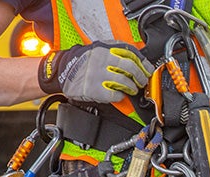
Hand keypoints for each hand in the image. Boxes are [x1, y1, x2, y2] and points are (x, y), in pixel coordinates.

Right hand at [38, 41, 153, 102]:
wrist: (60, 71)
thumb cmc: (82, 62)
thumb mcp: (97, 49)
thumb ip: (115, 51)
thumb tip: (138, 59)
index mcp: (104, 48)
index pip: (130, 53)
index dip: (143, 63)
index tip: (148, 70)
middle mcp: (101, 59)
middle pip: (130, 68)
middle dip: (140, 77)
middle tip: (142, 82)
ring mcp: (97, 74)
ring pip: (125, 81)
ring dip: (132, 88)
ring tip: (132, 89)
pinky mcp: (94, 89)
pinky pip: (115, 94)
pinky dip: (120, 96)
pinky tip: (119, 95)